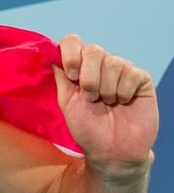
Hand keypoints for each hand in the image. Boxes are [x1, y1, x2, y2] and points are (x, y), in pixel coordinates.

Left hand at [55, 35, 157, 178]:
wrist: (112, 150)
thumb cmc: (88, 128)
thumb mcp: (66, 102)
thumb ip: (61, 78)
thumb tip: (50, 53)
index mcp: (80, 68)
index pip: (73, 42)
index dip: (70, 54)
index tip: (72, 76)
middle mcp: (100, 65)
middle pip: (93, 50)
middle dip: (89, 77)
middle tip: (90, 98)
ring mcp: (122, 70)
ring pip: (113, 62)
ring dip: (106, 89)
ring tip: (107, 104)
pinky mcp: (141, 79)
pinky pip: (131, 74)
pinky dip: (123, 92)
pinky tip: (123, 103)